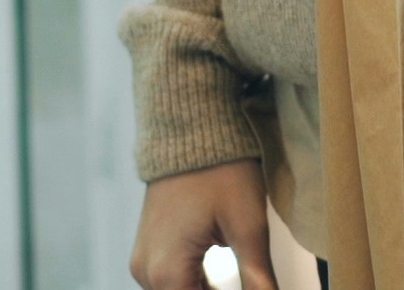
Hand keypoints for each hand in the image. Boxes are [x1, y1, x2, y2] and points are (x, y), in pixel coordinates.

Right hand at [130, 161, 267, 289]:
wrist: (191, 129)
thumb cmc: (222, 171)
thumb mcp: (248, 227)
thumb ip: (258, 277)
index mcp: (167, 272)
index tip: (256, 287)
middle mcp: (146, 272)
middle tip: (255, 284)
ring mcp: (144, 260)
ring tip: (245, 281)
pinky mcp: (149, 249)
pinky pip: (172, 281)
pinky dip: (196, 285)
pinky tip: (222, 281)